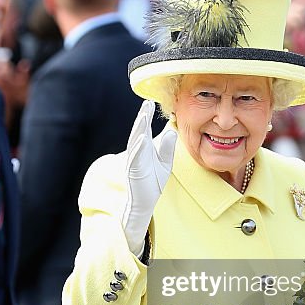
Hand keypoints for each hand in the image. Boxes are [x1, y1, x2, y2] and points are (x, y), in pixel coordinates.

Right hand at [122, 100, 176, 256]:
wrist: (145, 202)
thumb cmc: (153, 180)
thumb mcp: (165, 162)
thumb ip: (167, 147)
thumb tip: (170, 131)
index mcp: (144, 148)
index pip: (145, 129)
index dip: (147, 116)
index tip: (150, 102)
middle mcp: (137, 152)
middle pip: (139, 131)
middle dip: (142, 117)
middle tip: (147, 104)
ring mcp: (134, 161)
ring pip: (136, 142)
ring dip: (139, 129)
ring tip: (144, 116)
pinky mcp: (134, 172)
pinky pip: (136, 158)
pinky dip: (138, 148)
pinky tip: (142, 138)